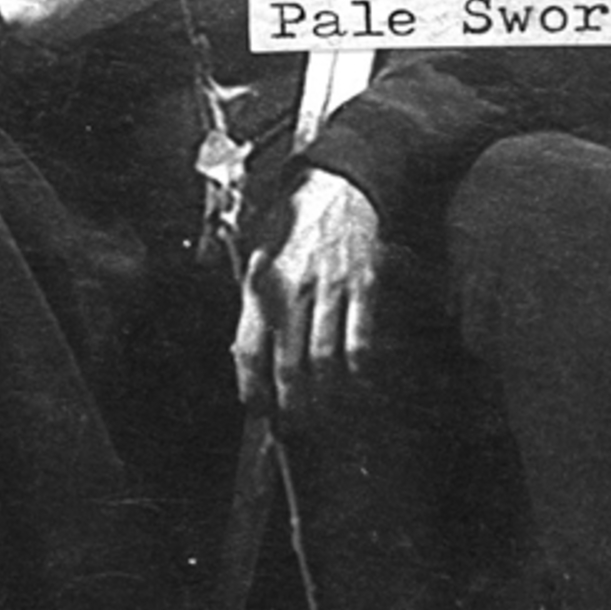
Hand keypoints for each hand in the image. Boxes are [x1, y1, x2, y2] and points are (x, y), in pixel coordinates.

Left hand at [232, 169, 379, 415]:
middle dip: (292, 407)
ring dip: (326, 397)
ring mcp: (329, 289)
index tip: (260, 410)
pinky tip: (360, 380)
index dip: (253, 390)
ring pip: (324, 360)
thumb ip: (252, 301)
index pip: (249, 353)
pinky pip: (361, 339)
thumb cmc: (297, 223)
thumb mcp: (258, 253)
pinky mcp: (363, 284)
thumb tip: (246, 355)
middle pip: (287, 367)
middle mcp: (292, 291)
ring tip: (328, 413)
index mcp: (261, 286)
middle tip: (298, 425)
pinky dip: (361, 369)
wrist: (338, 184)